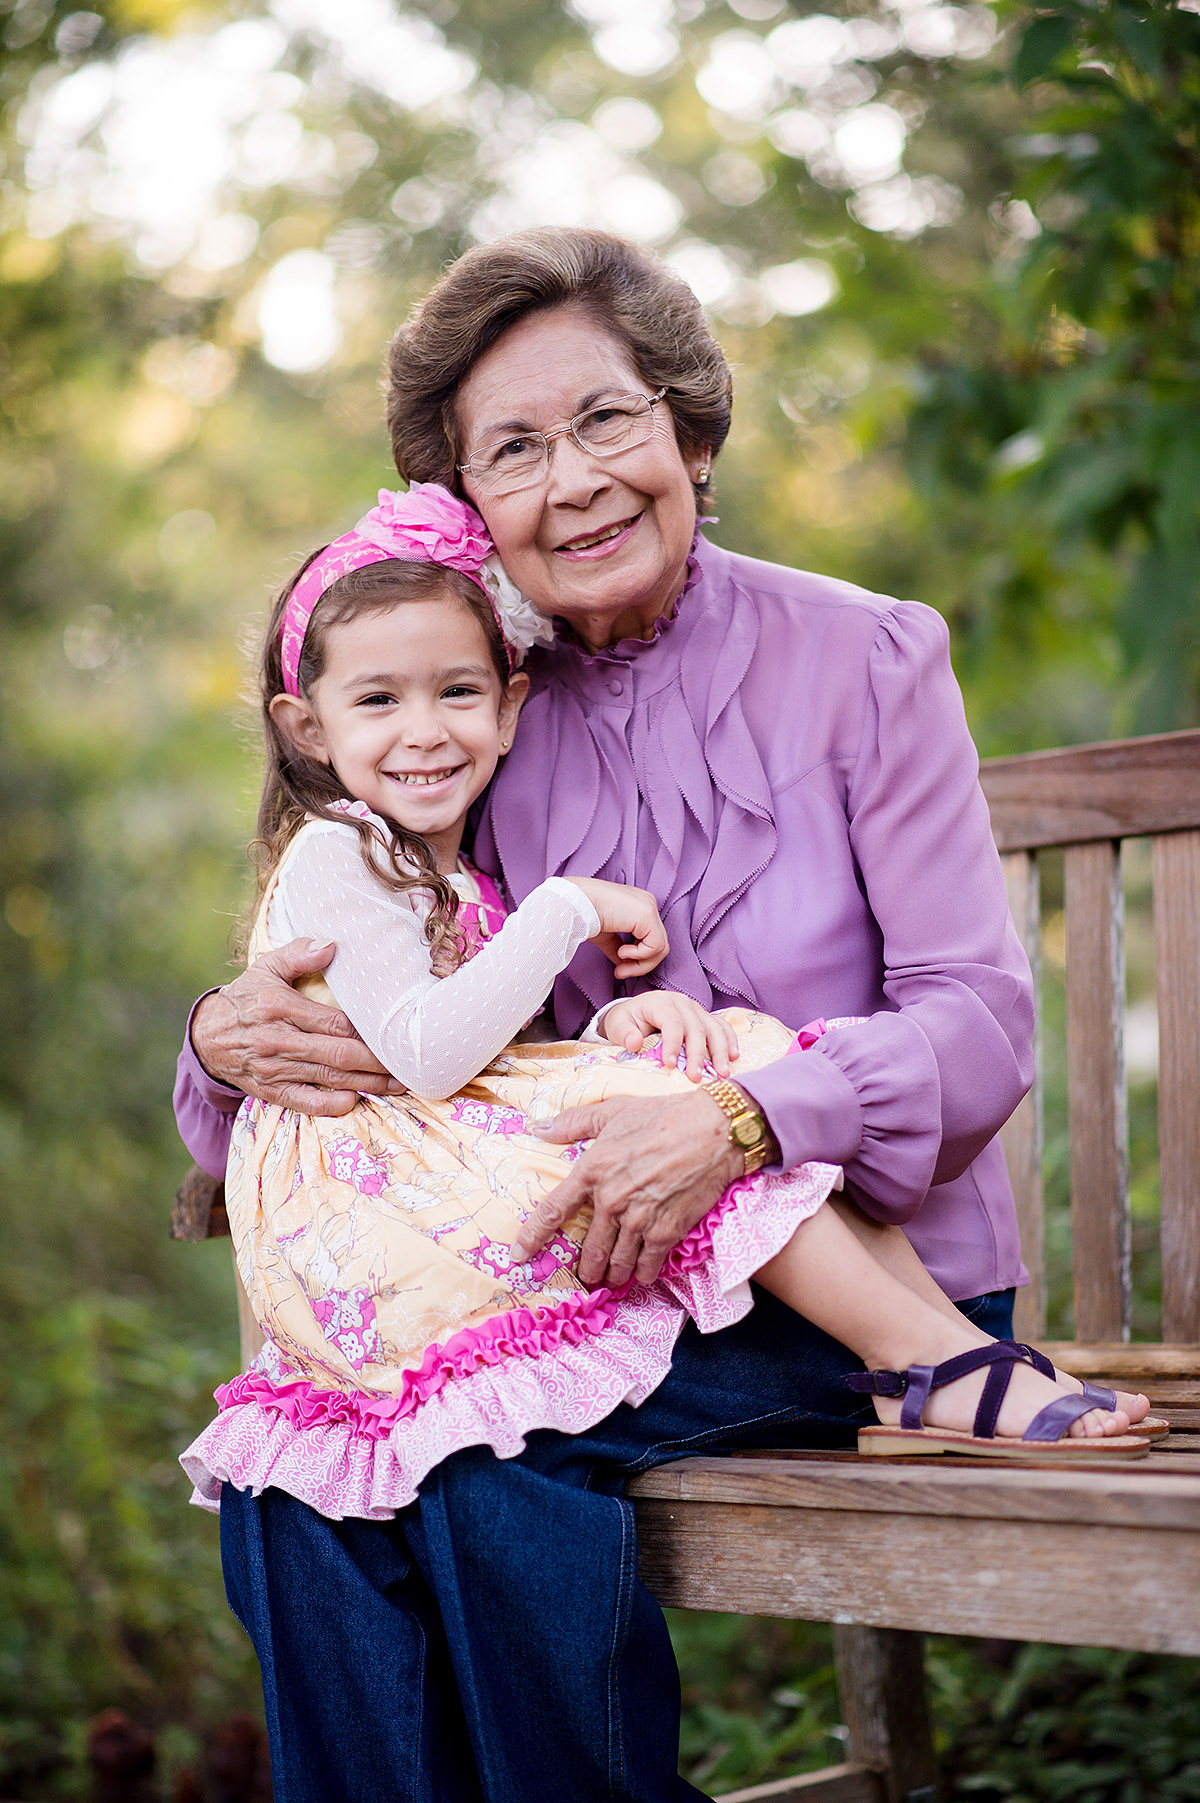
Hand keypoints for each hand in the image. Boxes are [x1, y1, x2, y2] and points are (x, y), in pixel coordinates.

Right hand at [191, 938, 403, 1115]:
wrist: (206, 1036)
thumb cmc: (247, 997)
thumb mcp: (267, 967)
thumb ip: (299, 954)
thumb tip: (332, 945)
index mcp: (279, 1006)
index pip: (335, 1023)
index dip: (368, 1032)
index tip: (394, 1033)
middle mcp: (277, 1040)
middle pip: (338, 1055)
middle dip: (377, 1063)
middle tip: (407, 1065)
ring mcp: (274, 1069)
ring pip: (329, 1079)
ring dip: (367, 1085)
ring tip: (397, 1084)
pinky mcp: (270, 1090)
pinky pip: (305, 1103)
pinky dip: (331, 1105)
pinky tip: (356, 1101)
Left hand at [513, 1089, 741, 1288]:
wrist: (715, 1130)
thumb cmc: (663, 1115)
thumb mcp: (613, 1110)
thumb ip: (573, 1122)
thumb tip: (538, 1128)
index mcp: (592, 1169)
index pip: (553, 1210)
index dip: (533, 1236)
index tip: (520, 1256)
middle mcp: (611, 1199)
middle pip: (588, 1249)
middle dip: (585, 1269)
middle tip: (585, 1277)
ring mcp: (639, 1219)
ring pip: (617, 1262)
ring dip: (612, 1275)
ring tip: (611, 1280)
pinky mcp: (667, 1230)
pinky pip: (648, 1264)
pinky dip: (643, 1273)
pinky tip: (642, 1275)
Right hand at [564, 877, 667, 979]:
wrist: (573, 904)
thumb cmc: (583, 915)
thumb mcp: (605, 935)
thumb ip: (617, 947)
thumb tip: (624, 965)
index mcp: (638, 906)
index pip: (650, 938)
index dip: (637, 959)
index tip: (619, 971)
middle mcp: (647, 904)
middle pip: (658, 944)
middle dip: (640, 965)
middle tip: (620, 973)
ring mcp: (649, 908)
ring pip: (660, 948)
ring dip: (640, 964)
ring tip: (620, 964)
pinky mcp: (648, 915)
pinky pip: (656, 945)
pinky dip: (640, 955)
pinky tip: (622, 952)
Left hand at [601, 994, 738, 1082]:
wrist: (635, 1013)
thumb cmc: (627, 1021)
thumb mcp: (618, 1025)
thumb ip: (625, 1034)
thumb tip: (635, 1043)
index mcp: (660, 1002)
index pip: (671, 1022)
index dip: (672, 1044)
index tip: (671, 1065)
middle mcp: (682, 1003)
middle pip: (695, 1028)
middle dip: (697, 1054)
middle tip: (696, 1077)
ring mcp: (696, 1009)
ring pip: (714, 1028)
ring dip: (720, 1051)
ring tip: (722, 1073)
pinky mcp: (705, 1018)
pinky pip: (722, 1027)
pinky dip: (730, 1041)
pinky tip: (734, 1057)